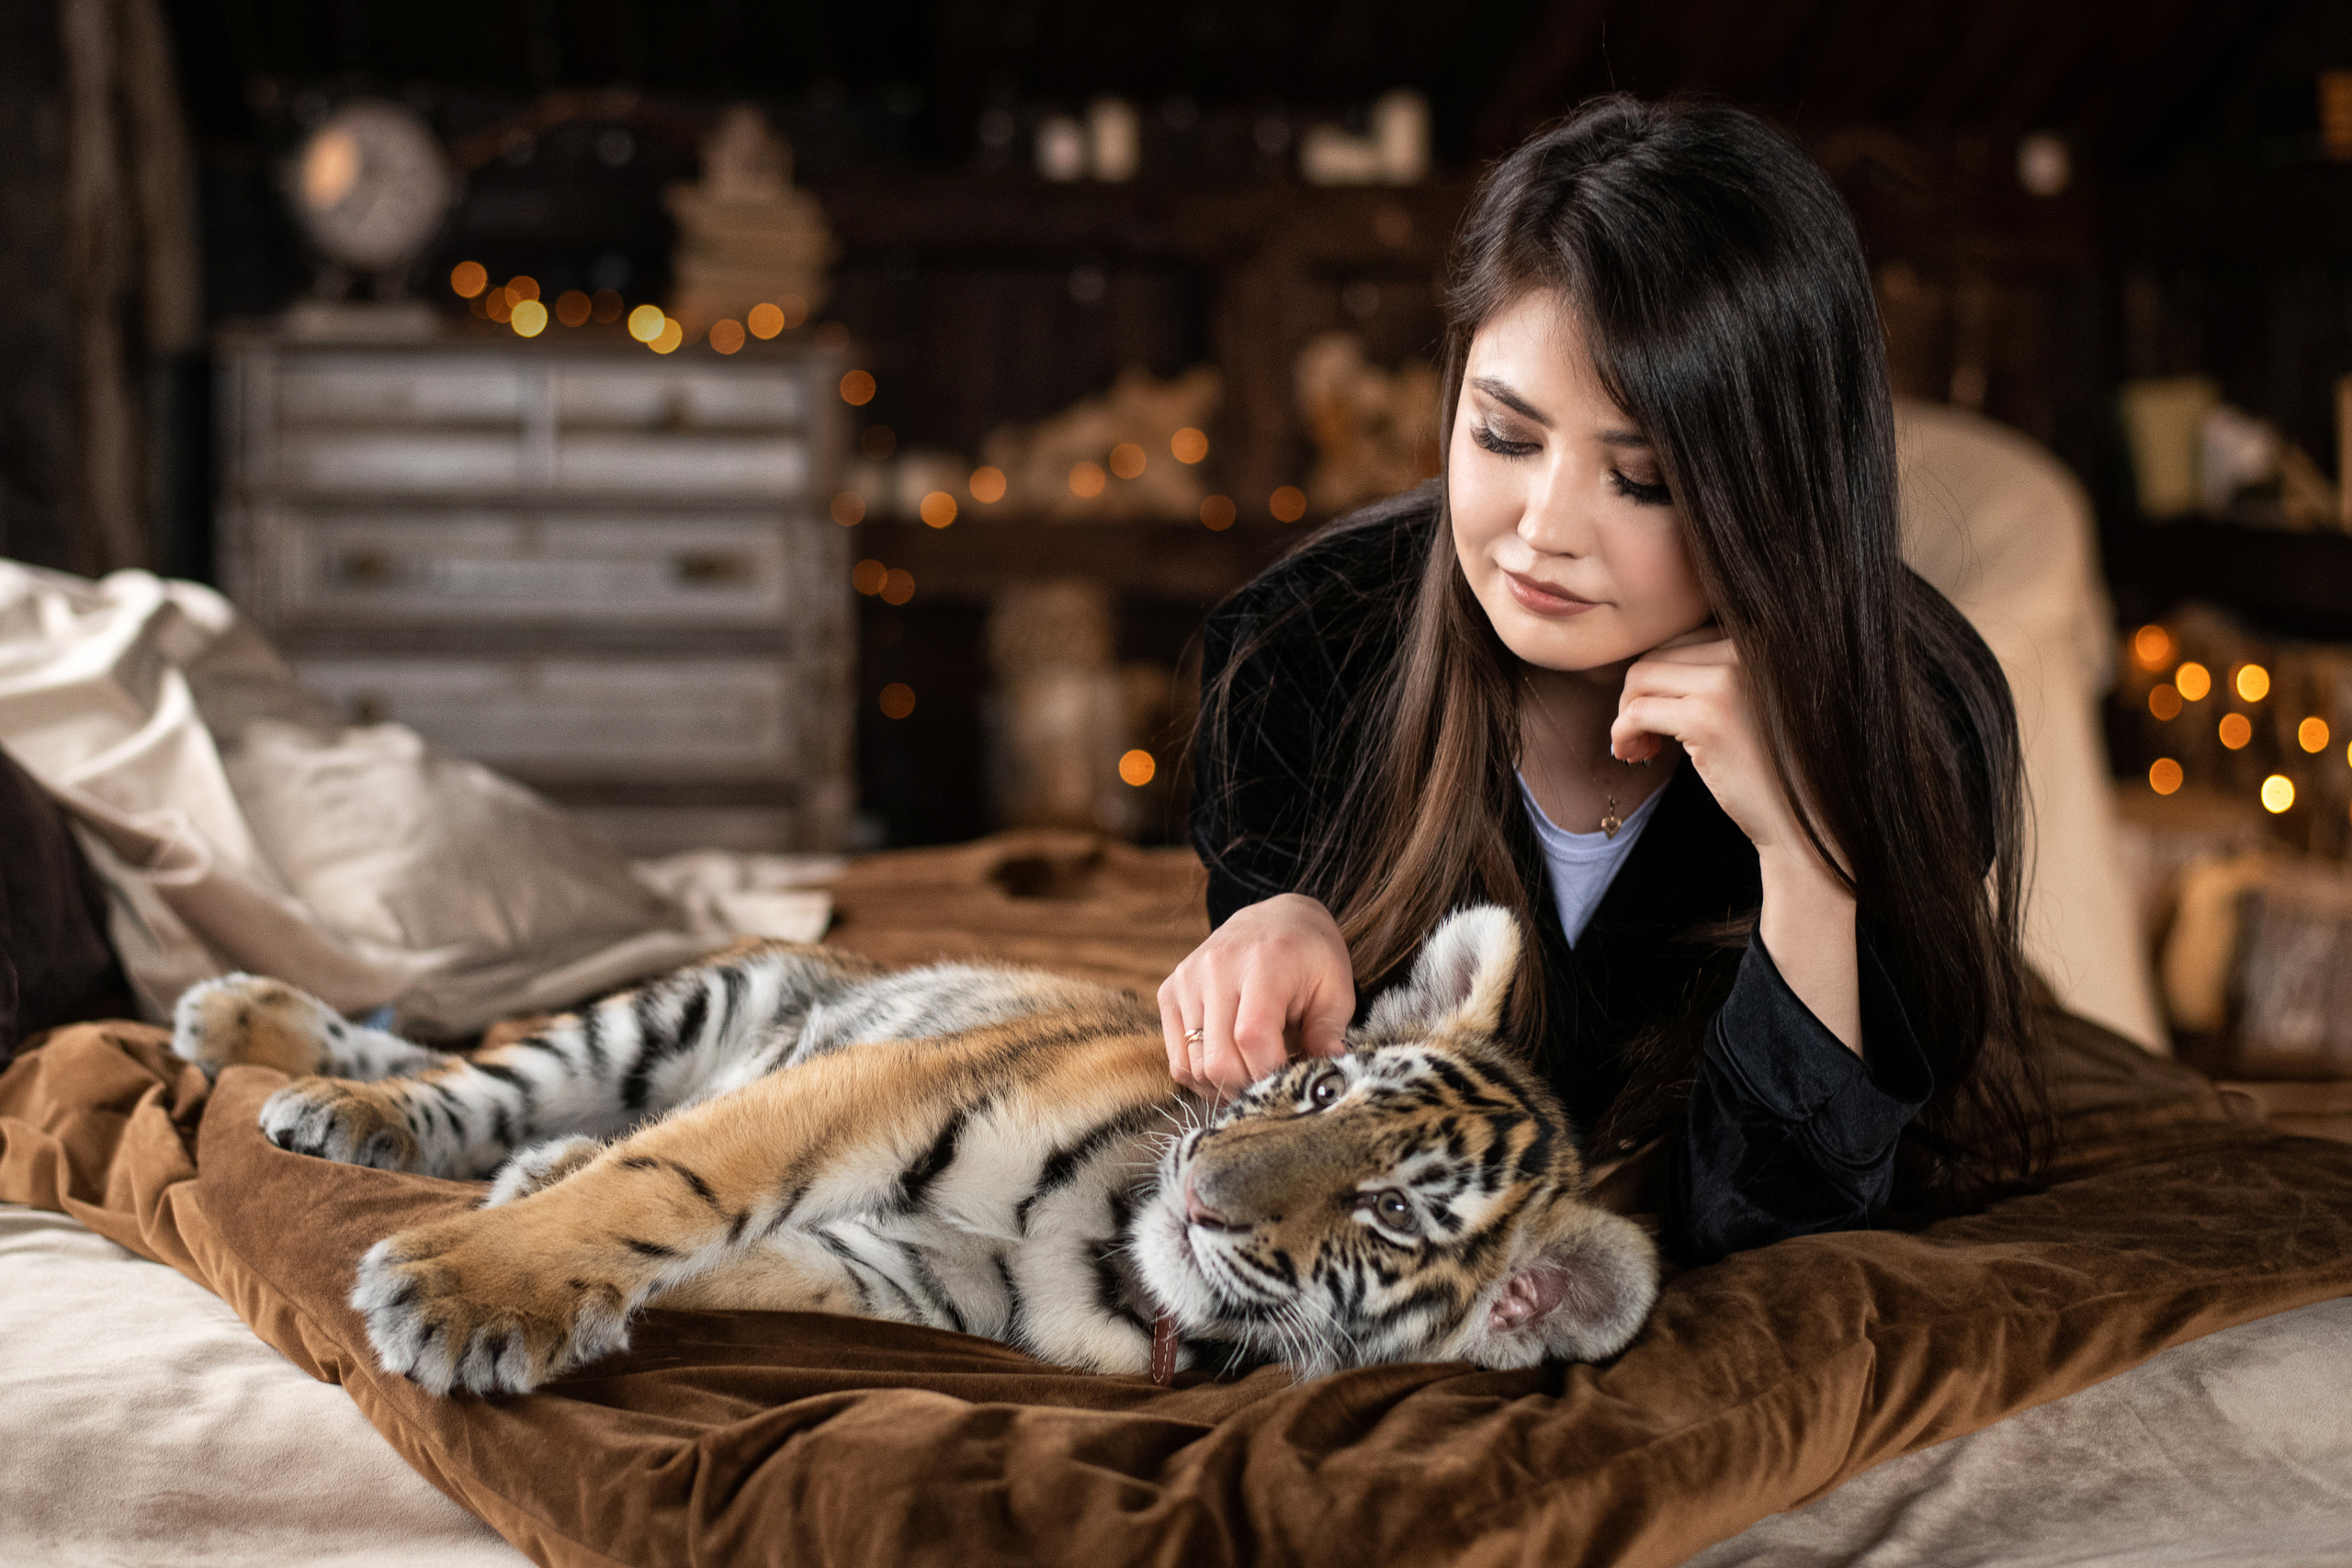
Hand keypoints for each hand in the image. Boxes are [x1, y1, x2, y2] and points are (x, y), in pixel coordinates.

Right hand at [1157, 893, 1354, 1095]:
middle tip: (1271, 1087)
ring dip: (1223, 1086)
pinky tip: (1228, 1065)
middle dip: (1247, 1087)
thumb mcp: (1336, 989)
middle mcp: (1216, 967)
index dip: (1270, 1074)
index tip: (1290, 1083)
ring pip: (1193, 1065)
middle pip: (1218, 1059)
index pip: (1252, 1037)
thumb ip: (1328, 1034)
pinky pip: (1176, 1057)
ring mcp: (1187, 979)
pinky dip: (1200, 1075)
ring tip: (1251, 1076)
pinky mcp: (1169, 991)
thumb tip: (1326, 1081)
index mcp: (1263, 962)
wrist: (1278, 917)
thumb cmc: (1312, 957)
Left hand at [1613, 627, 1861, 1051]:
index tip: (1660, 716)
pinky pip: (1637, 710)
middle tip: (1642, 737)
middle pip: (1661, 652)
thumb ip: (1718, 674)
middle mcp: (1750, 648)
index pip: (1687, 638)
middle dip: (1639, 692)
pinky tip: (1632, 753)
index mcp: (1766, 641)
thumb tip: (1650, 661)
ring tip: (1638, 748)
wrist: (1806, 825)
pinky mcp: (1708, 717)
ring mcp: (1729, 679)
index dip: (1664, 678)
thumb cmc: (1778, 771)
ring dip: (1626, 711)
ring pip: (1642, 674)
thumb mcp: (1753, 704)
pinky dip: (1622, 731)